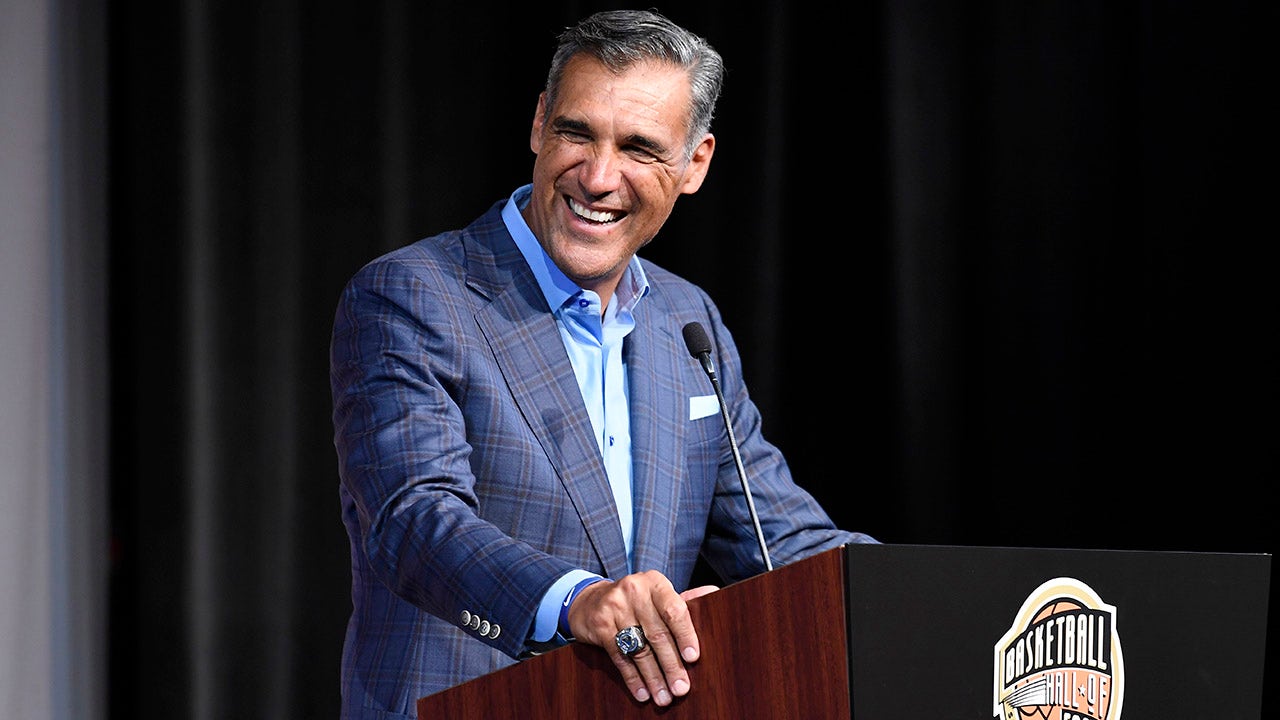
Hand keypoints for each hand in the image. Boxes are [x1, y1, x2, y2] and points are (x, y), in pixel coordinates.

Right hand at [566, 570, 718, 705]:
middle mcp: (634, 591)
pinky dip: (633, 678)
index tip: (693, 658)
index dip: (685, 635)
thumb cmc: (635, 602)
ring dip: (654, 677)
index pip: (674, 609)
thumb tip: (714, 593)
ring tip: (664, 697)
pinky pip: (620, 656)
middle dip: (671, 665)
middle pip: (657, 634)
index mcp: (654, 583)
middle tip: (681, 688)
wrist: (590, 601)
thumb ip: (683, 600)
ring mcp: (614, 607)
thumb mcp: (657, 595)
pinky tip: (643, 692)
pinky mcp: (599, 624)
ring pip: (639, 649)